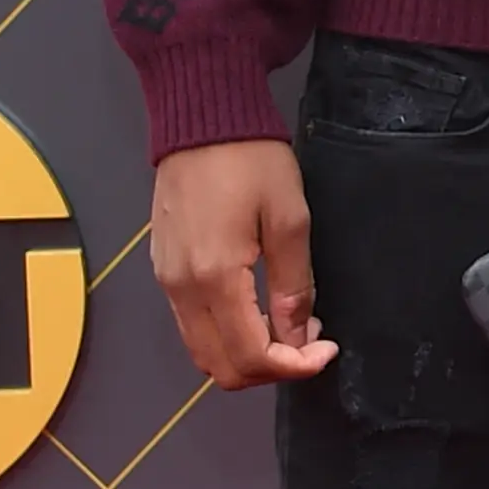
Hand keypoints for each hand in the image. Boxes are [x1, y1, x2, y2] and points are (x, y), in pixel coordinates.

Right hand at [151, 138, 336, 389]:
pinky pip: (191, 324)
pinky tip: (260, 309)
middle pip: (220, 366)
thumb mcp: (289, 220)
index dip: (293, 367)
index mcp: (214, 278)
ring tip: (289, 326)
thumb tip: (297, 338)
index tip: (326, 349)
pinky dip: (226, 333)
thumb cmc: (251, 161)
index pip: (250, 355)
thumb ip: (293, 286)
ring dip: (247, 354)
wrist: (201, 119)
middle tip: (309, 343)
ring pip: (202, 350)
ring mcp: (166, 280)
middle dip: (269, 369)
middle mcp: (180, 288)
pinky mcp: (163, 269)